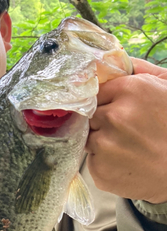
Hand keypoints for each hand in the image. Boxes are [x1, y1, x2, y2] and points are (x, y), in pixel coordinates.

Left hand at [85, 58, 166, 203]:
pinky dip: (105, 163)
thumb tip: (113, 59)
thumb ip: (141, 70)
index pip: (98, 91)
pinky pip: (92, 161)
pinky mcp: (100, 171)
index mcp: (131, 91)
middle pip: (91, 115)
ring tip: (129, 149)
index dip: (107, 102)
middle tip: (127, 132)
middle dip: (104, 122)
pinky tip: (126, 164)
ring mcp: (104, 146)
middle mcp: (113, 116)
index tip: (117, 110)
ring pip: (89, 138)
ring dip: (103, 143)